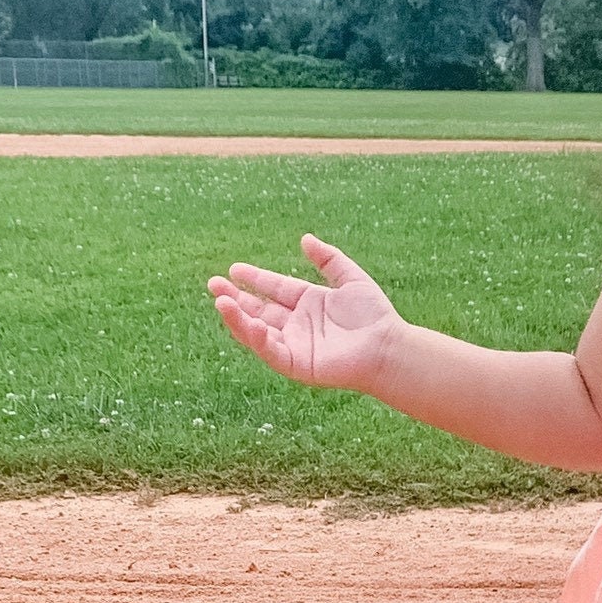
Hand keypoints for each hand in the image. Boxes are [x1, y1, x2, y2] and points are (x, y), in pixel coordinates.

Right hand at [206, 236, 401, 391]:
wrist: (387, 346)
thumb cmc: (375, 316)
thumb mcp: (351, 279)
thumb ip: (329, 259)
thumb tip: (305, 238)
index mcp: (308, 304)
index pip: (274, 289)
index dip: (254, 279)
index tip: (234, 269)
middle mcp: (297, 325)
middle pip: (259, 310)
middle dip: (236, 298)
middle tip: (214, 284)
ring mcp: (295, 345)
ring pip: (258, 331)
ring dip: (237, 317)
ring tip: (220, 300)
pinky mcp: (297, 364)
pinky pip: (270, 351)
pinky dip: (256, 338)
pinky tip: (248, 321)